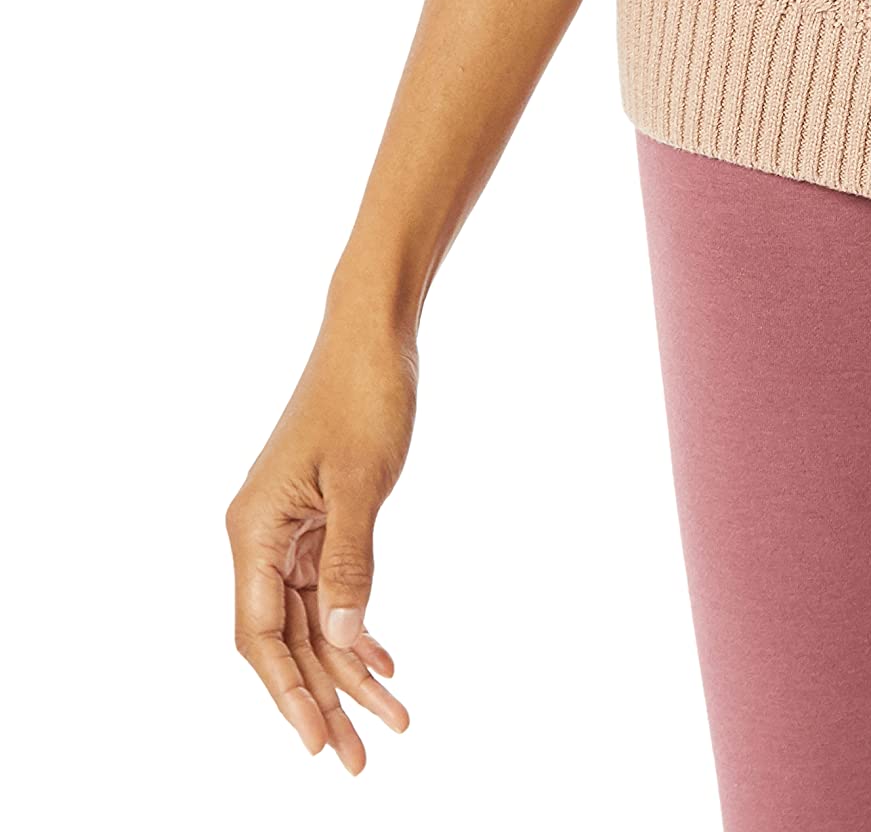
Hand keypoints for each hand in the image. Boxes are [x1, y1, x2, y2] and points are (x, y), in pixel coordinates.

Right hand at [226, 311, 417, 770]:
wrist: (373, 335)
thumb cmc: (363, 396)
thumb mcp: (361, 482)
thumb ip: (350, 562)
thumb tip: (343, 639)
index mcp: (254, 531)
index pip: (261, 637)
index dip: (288, 696)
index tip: (319, 744)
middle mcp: (261, 538)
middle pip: (287, 641)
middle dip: (324, 701)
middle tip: (364, 758)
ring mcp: (287, 530)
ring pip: (313, 622)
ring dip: (349, 671)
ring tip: (394, 720)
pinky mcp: (315, 519)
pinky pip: (329, 591)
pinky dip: (357, 626)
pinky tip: (386, 660)